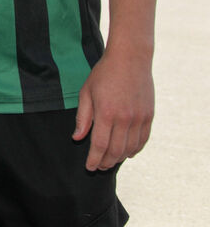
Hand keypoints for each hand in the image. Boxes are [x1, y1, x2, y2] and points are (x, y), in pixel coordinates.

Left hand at [73, 45, 154, 170]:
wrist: (130, 59)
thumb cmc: (104, 74)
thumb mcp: (86, 92)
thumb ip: (83, 117)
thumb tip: (77, 138)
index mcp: (106, 113)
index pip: (99, 145)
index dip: (94, 159)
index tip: (89, 167)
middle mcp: (125, 119)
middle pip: (116, 150)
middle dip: (106, 162)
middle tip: (99, 167)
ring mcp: (139, 118)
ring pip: (130, 148)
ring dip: (120, 158)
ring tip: (111, 161)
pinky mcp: (149, 116)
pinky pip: (143, 139)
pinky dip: (135, 149)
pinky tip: (127, 153)